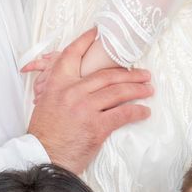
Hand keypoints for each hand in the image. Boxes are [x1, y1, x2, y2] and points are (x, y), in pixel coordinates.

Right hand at [24, 29, 151, 173]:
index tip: (98, 33)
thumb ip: (62, 90)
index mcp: (57, 84)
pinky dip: (137, 111)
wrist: (43, 158)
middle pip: (106, 75)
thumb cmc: (45, 135)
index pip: (72, 55)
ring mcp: (85, 108)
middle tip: (144, 74)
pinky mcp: (96, 126)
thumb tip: (79, 81)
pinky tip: (144, 111)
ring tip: (149, 89)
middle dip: (129, 73)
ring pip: (118, 92)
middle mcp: (72, 92)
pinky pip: (122, 114)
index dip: (85, 41)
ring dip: (137, 89)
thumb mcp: (46, 104)